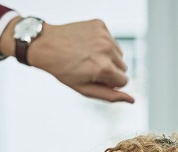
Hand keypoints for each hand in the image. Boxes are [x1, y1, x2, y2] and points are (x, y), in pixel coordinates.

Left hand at [9, 19, 134, 102]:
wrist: (45, 44)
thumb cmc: (63, 70)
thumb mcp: (85, 88)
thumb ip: (110, 96)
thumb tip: (132, 100)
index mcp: (104, 67)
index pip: (124, 81)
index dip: (110, 83)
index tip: (96, 79)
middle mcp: (107, 49)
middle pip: (123, 67)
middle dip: (110, 70)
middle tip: (90, 67)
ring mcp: (104, 35)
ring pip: (119, 53)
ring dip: (108, 56)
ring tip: (88, 56)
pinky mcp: (100, 25)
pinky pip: (111, 39)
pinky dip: (102, 43)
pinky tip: (87, 45)